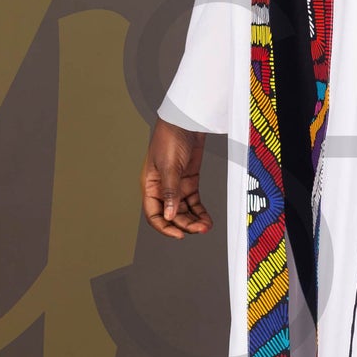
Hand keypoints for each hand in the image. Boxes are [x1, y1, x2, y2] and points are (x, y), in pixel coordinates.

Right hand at [142, 118, 214, 238]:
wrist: (186, 121)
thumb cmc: (170, 138)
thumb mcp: (169, 167)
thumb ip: (170, 191)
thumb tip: (170, 215)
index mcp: (150, 186)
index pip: (154, 214)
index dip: (165, 227)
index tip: (179, 235)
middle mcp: (161, 189)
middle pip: (171, 215)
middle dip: (184, 225)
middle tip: (199, 230)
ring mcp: (176, 186)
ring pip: (183, 211)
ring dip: (194, 220)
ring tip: (206, 227)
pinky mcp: (189, 181)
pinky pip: (193, 202)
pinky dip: (200, 212)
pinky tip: (206, 219)